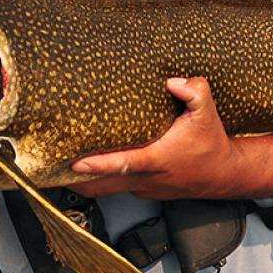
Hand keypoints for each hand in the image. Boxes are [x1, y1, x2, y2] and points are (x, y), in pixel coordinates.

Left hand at [70, 77, 239, 199]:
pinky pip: (115, 188)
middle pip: (104, 185)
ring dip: (83, 183)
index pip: (124, 163)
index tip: (75, 163)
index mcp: (158, 159)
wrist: (223, 174)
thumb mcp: (208, 112)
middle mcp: (148, 178)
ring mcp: (144, 188)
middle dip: (76, 180)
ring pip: (106, 190)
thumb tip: (173, 81)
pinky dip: (99, 181)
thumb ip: (195, 91)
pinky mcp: (144, 191)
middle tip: (49, 170)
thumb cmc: (211, 144)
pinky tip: (85, 170)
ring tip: (55, 170)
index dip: (99, 164)